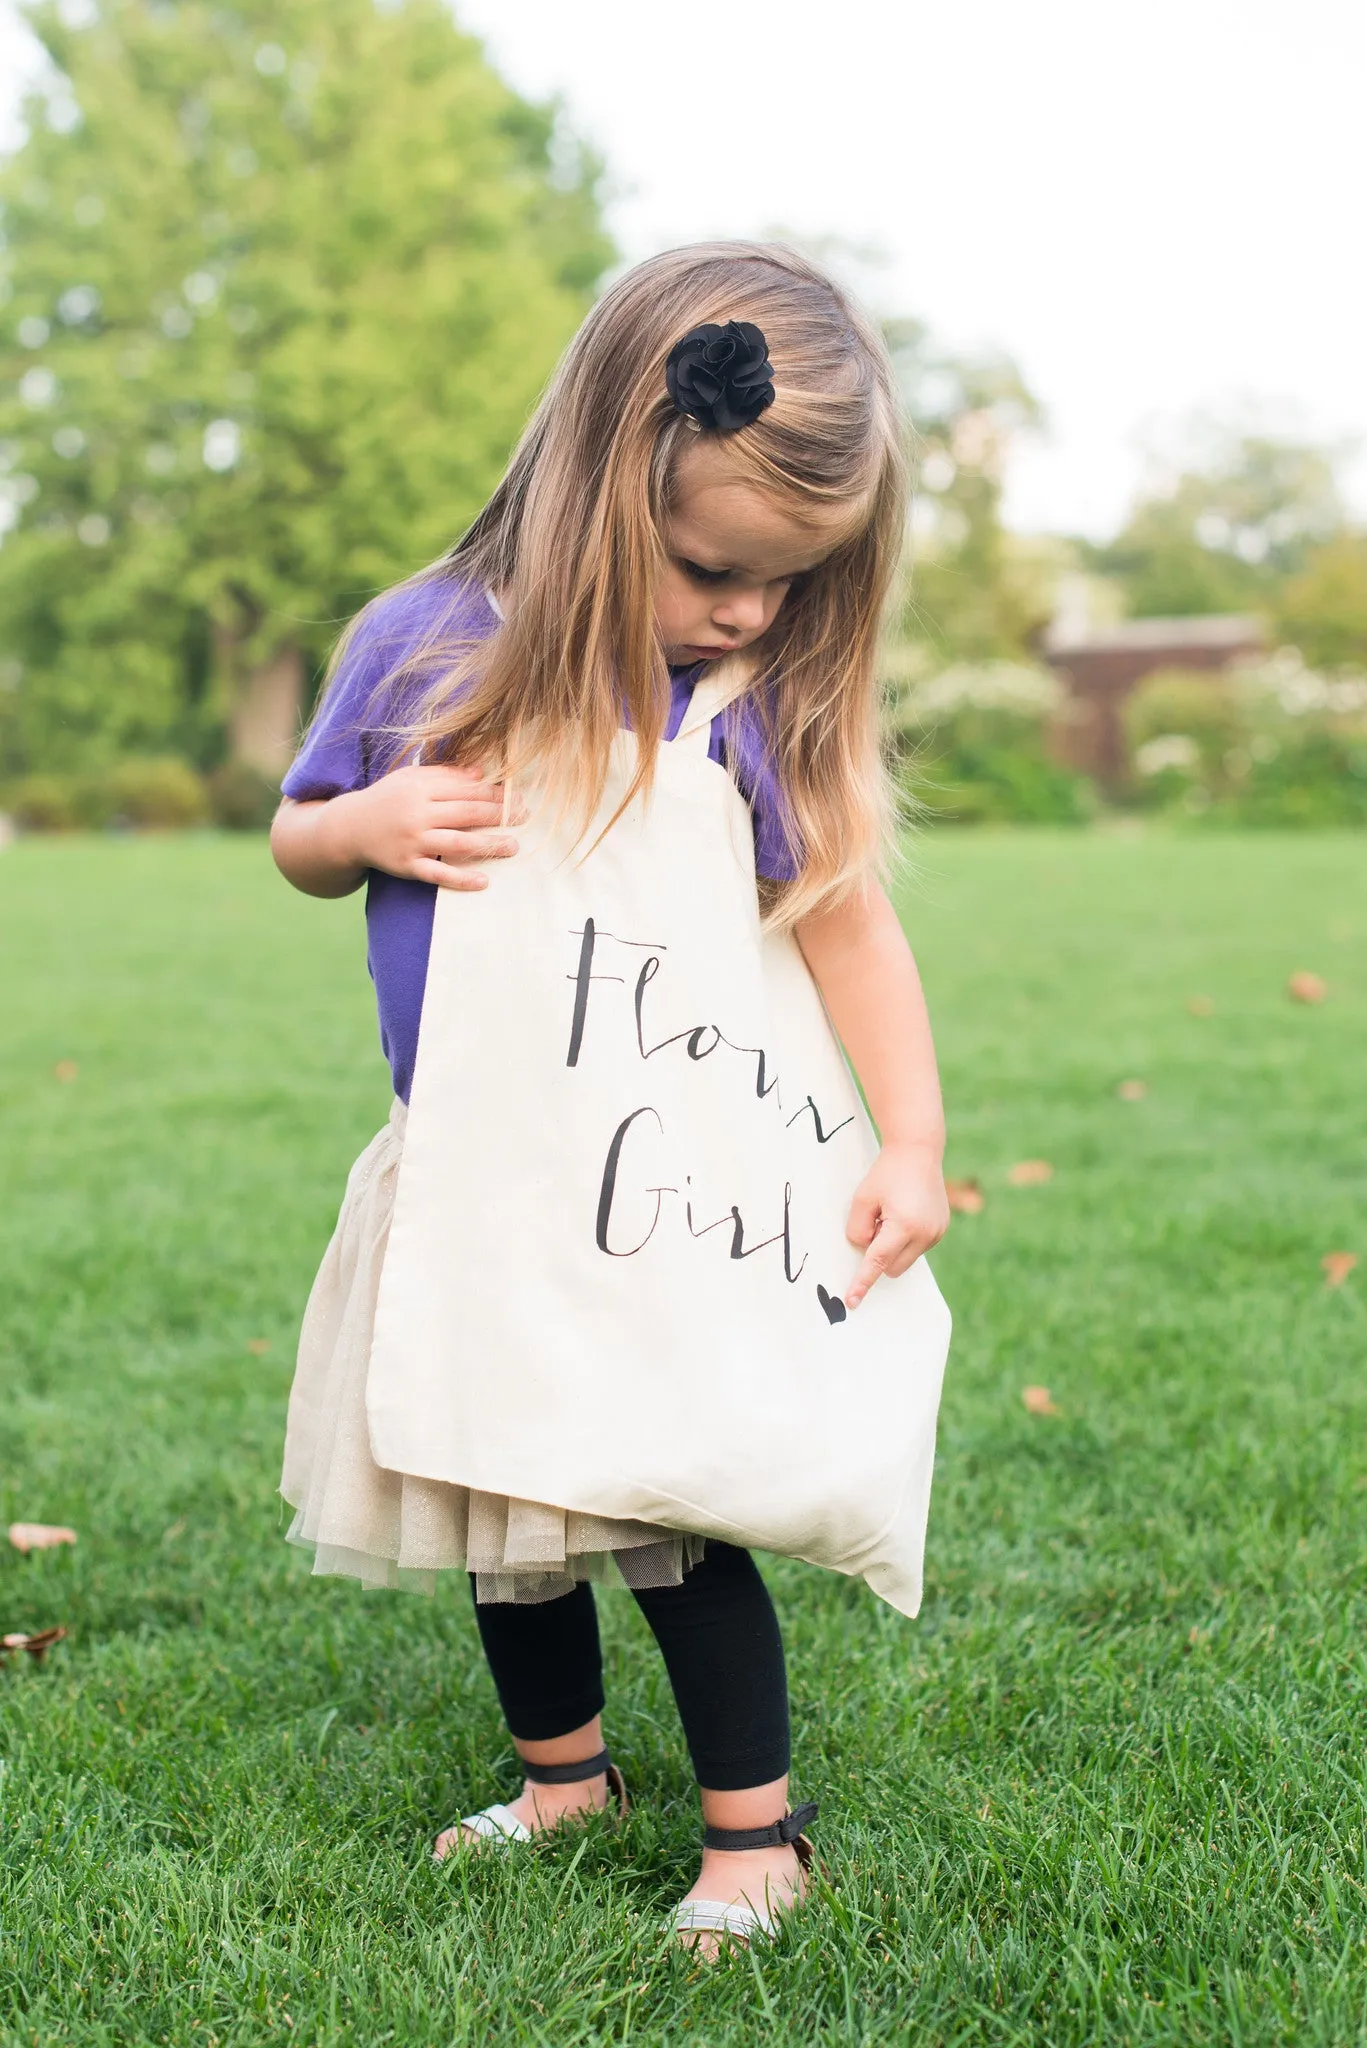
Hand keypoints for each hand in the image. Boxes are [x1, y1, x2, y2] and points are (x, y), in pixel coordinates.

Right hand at [333, 763, 526, 891]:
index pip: (465, 790)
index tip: (517, 797)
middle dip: (500, 815)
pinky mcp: (406, 866)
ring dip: (489, 845)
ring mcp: (412, 842)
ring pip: (458, 844)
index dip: (494, 794)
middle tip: (525, 817)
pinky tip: (484, 881)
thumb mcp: (411, 778)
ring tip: (513, 847)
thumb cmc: (387, 799)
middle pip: (466, 814)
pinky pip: (438, 875)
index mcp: (420, 789)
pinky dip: (461, 879)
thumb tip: (482, 772)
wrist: (349, 828)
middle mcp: (417, 814)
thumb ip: (446, 774)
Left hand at [843, 1139, 948, 1309]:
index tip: (852, 1301)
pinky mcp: (941, 1229)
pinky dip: (905, 1239)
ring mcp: (936, 1233)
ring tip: (892, 1213)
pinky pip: (916, 1248)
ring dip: (892, 1246)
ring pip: (904, 1259)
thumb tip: (865, 1252)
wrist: (917, 1152)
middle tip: (875, 1222)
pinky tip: (905, 1212)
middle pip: (891, 1267)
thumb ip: (857, 1231)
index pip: (876, 1262)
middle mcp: (925, 1233)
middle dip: (878, 1254)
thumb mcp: (861, 1200)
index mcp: (903, 1225)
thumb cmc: (886, 1174)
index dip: (862, 1283)